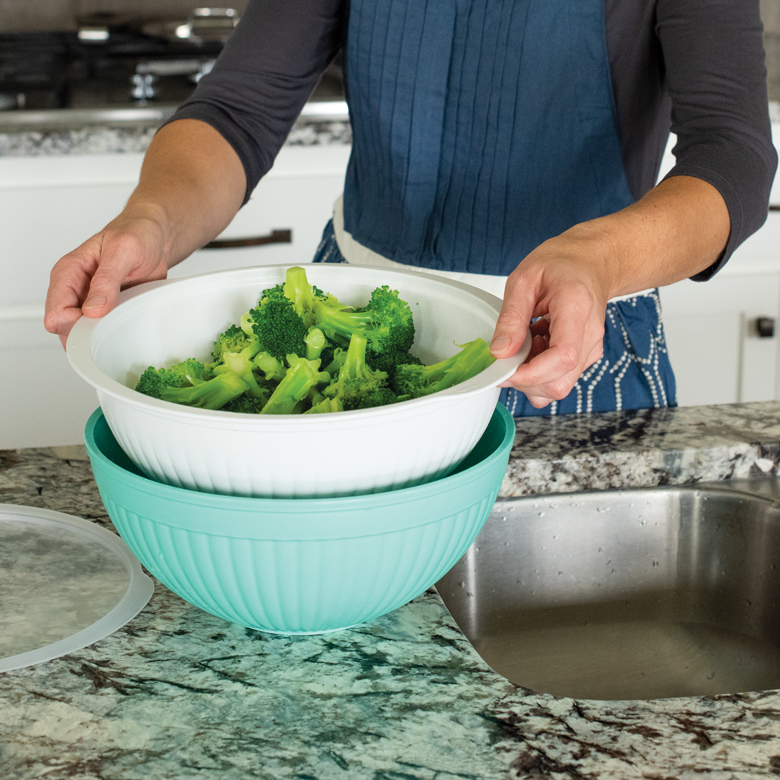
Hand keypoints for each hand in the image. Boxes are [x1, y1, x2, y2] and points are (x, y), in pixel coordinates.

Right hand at [44, 210, 170, 348]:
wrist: (155, 237)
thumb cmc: (137, 234)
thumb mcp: (123, 250)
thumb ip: (106, 279)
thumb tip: (92, 310)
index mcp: (69, 272)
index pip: (56, 313)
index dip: (76, 325)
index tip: (101, 323)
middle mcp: (75, 290)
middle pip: (66, 329)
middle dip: (88, 334)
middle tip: (114, 325)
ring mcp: (90, 302)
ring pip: (83, 334)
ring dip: (102, 335)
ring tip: (123, 320)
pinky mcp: (107, 310)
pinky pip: (103, 331)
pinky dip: (114, 332)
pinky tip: (127, 323)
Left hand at [489, 227, 612, 407]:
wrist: (590, 263)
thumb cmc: (561, 264)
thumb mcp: (524, 280)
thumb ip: (511, 318)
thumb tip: (499, 353)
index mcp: (577, 309)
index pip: (562, 358)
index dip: (530, 374)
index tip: (503, 370)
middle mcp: (590, 336)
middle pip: (559, 383)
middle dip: (525, 381)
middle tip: (506, 356)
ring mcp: (590, 350)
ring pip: (558, 386)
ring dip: (531, 377)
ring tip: (523, 344)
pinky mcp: (585, 357)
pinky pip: (559, 378)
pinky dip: (539, 371)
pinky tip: (534, 346)